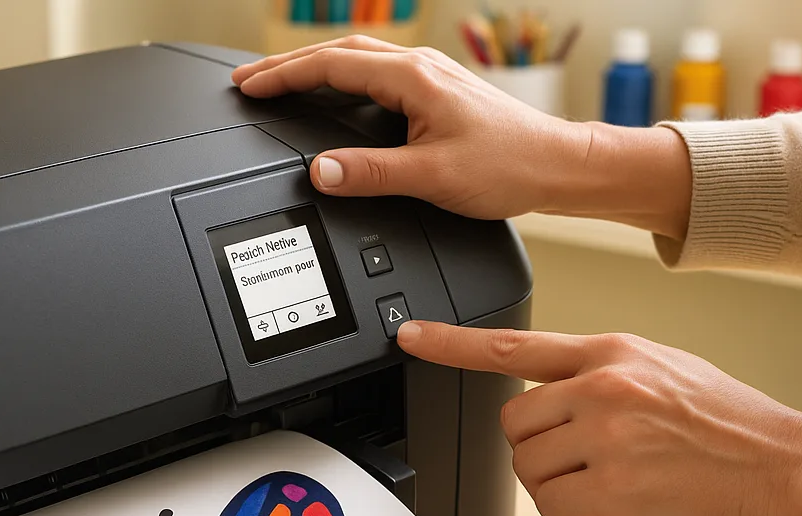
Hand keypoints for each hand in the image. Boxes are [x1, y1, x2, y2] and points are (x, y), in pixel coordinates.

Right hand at [233, 37, 690, 236]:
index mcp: (411, 78)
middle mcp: (419, 69)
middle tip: (251, 81)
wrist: (554, 167)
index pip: (330, 66)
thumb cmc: (506, 167)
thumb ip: (370, 172)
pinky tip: (339, 98)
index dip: (283, 76)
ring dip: (316, 70)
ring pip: (358, 61)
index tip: (248, 87)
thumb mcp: (430, 175)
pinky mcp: (437, 94)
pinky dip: (345, 81)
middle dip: (289, 67)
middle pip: (338, 54)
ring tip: (283, 85)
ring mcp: (429, 78)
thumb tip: (320, 171)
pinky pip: (377, 76)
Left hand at [396, 321, 801, 515]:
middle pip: (511, 422)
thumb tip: (558, 401)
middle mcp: (602, 385)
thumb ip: (602, 378)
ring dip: (555, 491)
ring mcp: (605, 433)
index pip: (515, 343)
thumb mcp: (665, 373)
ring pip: (527, 468)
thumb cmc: (732, 427)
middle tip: (574, 468)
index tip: (412, 337)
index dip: (453, 343)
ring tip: (601, 494)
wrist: (785, 469)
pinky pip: (551, 508)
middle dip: (534, 452)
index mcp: (613, 352)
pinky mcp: (612, 484)